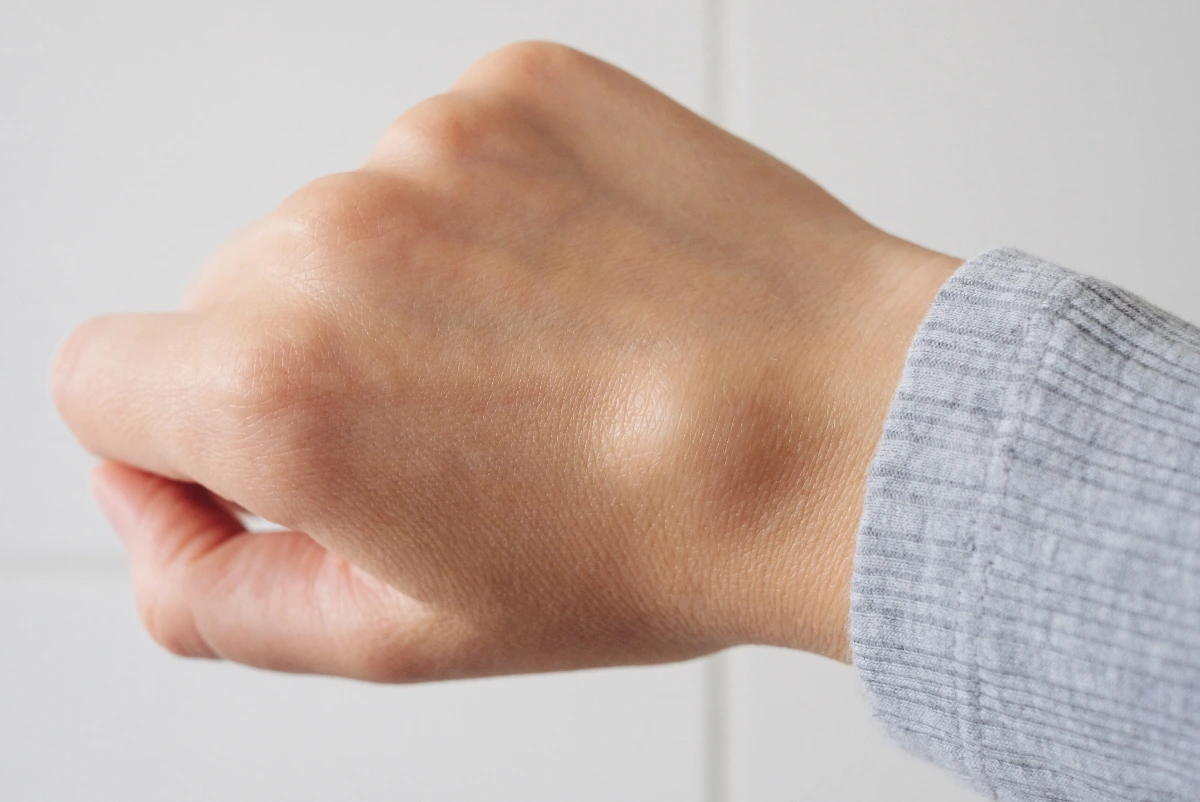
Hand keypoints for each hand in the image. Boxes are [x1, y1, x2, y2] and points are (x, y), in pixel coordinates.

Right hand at [52, 42, 957, 680]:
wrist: (839, 431)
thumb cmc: (653, 540)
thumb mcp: (406, 634)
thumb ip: (223, 595)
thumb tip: (161, 512)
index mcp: (277, 388)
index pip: (105, 380)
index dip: (174, 441)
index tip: (274, 468)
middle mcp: (329, 239)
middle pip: (232, 298)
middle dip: (313, 370)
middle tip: (463, 434)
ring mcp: (431, 146)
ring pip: (346, 224)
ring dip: (412, 291)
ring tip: (548, 360)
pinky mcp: (520, 87)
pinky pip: (446, 158)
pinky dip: (492, 219)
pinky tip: (583, 287)